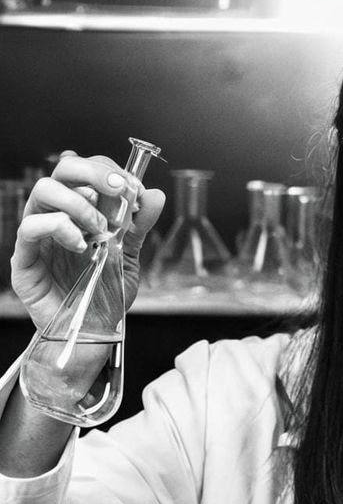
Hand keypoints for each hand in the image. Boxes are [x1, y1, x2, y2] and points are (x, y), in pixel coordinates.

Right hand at [10, 152, 165, 339]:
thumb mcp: (129, 257)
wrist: (92, 333)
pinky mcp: (26, 256)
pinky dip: (59, 227)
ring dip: (78, 203)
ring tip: (100, 229)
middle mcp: (59, 216)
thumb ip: (139, 226)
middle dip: (93, 172)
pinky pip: (30, 227)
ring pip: (43, 191)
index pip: (86, 172)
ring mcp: (40, 233)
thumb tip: (155, 194)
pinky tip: (80, 245)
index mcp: (81, 211)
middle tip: (118, 189)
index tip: (133, 186)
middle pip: (62, 171)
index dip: (108, 170)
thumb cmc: (104, 295)